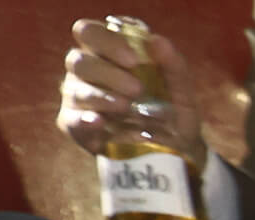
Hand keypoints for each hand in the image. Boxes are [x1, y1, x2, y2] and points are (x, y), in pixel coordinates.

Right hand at [61, 17, 245, 162]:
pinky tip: (99, 122)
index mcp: (107, 53)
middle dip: (107, 73)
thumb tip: (157, 40)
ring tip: (126, 106)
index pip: (89, 32)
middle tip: (137, 89)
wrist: (177, 153)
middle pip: (78, 60)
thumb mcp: (181, 91)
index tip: (133, 60)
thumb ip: (173, 65)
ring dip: (101, 97)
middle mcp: (87, 72)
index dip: (106, 42)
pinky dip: (85, 120)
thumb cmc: (173, 112)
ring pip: (76, 89)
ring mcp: (79, 98)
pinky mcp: (76, 126)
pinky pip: (73, 120)